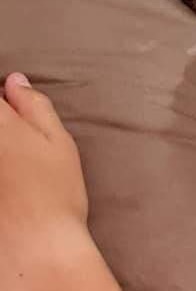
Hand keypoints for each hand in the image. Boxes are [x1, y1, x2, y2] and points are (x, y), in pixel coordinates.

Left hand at [0, 73, 120, 290]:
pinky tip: (9, 180)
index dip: (4, 97)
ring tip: (17, 166)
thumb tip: (15, 81)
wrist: (37, 244)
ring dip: (4, 148)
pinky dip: (2, 166)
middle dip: (4, 123)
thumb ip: (35, 106)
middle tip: (21, 146)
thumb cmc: (55, 192)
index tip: (12, 104)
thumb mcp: (59, 141)